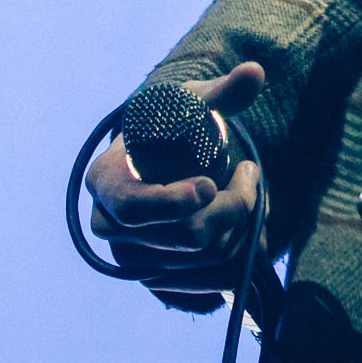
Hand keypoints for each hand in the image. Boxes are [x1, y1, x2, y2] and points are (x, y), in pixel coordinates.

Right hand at [84, 62, 268, 313]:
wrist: (164, 162)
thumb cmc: (174, 127)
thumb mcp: (192, 106)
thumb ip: (223, 92)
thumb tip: (255, 72)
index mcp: (106, 182)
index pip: (133, 208)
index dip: (173, 202)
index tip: (210, 184)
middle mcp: (110, 227)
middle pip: (185, 237)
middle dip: (232, 206)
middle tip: (252, 173)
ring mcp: (133, 260)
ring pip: (206, 263)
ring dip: (244, 230)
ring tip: (251, 195)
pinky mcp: (159, 283)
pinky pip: (209, 291)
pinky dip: (240, 262)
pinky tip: (249, 231)